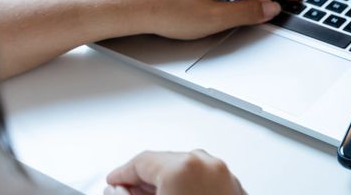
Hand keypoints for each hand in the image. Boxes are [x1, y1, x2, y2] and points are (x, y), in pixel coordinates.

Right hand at [105, 150, 243, 194]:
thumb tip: (117, 190)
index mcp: (185, 166)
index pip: (142, 159)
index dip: (122, 173)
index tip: (113, 182)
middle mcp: (209, 165)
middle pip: (167, 162)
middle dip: (145, 177)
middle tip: (127, 191)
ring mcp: (227, 177)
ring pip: (189, 170)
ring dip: (169, 182)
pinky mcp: (237, 190)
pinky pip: (207, 180)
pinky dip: (191, 187)